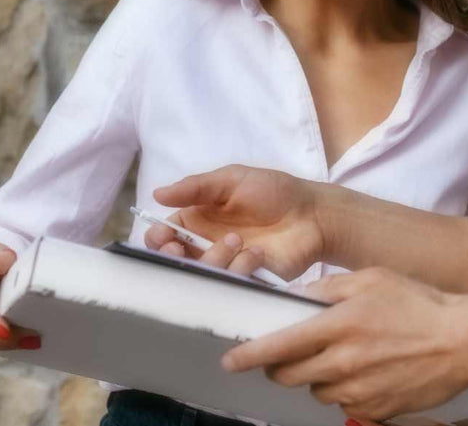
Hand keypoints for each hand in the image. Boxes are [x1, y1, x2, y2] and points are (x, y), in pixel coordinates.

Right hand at [150, 165, 326, 280]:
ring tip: (239, 240)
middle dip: (172, 259)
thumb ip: (196, 187)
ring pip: (201, 277)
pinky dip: (240, 270)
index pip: (162, 238)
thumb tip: (157, 194)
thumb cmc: (272, 192)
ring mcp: (226, 267)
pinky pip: (231, 287)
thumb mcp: (231, 180)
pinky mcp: (247, 283)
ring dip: (215, 258)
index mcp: (195, 223)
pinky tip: (258, 254)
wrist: (311, 213)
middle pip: (172, 265)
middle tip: (180, 250)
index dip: (156, 241)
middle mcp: (205, 248)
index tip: (163, 237)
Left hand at [221, 268, 467, 420]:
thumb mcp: (371, 279)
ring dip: (319, 377)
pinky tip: (370, 373)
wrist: (464, 341)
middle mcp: (344, 362)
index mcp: (339, 326)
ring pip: (316, 391)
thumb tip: (293, 300)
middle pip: (288, 376)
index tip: (230, 361)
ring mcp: (359, 391)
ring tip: (347, 358)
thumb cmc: (419, 303)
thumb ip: (326, 289)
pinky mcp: (375, 411)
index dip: (248, 356)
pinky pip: (345, 406)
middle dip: (282, 366)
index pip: (278, 346)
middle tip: (294, 352)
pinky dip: (348, 392)